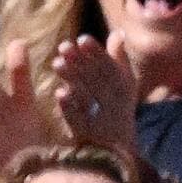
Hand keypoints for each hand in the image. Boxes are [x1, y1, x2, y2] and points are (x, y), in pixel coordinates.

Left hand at [52, 33, 137, 150]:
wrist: (113, 149)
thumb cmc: (117, 109)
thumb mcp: (124, 83)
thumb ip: (119, 58)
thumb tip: (118, 33)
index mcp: (124, 87)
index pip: (112, 67)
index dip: (97, 53)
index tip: (82, 39)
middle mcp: (116, 102)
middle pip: (97, 79)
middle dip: (81, 62)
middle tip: (64, 46)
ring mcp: (101, 119)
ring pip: (87, 96)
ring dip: (73, 80)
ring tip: (57, 64)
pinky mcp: (87, 134)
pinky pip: (79, 119)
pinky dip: (71, 107)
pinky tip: (60, 94)